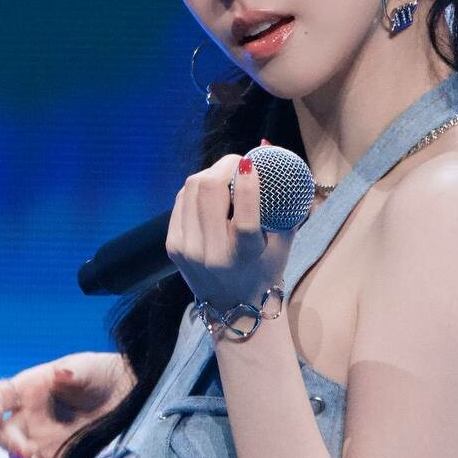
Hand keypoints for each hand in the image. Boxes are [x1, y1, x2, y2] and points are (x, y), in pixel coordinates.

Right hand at [0, 352, 133, 457]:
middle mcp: (28, 418)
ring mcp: (40, 442)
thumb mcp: (88, 368)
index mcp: (26, 391)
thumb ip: (74, 370)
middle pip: (4, 434)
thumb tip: (62, 372)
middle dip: (9, 442)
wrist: (124, 398)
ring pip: (18, 457)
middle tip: (24, 449)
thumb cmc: (99, 375)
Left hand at [165, 152, 296, 314]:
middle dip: (224, 167)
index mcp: (243, 257)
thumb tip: (272, 151)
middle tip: (239, 163)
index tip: (252, 162)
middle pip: (208, 191)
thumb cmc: (264, 270)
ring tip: (226, 176)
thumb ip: (285, 203)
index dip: (247, 184)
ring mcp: (186, 249)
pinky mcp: (172, 245)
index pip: (243, 217)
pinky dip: (196, 189)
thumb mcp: (283, 242)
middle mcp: (211, 254)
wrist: (230, 306)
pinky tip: (209, 191)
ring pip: (191, 189)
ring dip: (210, 174)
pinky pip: (181, 200)